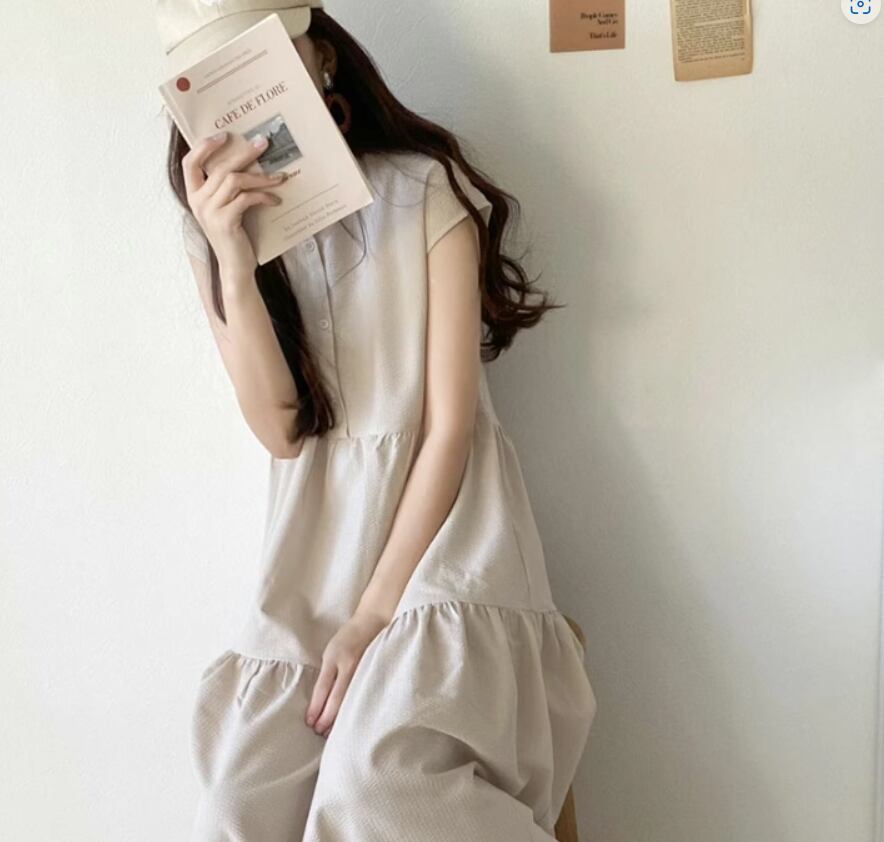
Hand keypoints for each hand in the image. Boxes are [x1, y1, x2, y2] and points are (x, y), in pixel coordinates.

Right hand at [181, 130, 287, 277]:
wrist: (235, 267)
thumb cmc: (234, 236)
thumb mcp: (226, 209)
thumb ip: (226, 189)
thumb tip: (247, 161)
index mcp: (194, 195)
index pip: (189, 163)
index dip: (205, 146)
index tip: (224, 135)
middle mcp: (198, 202)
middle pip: (220, 167)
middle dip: (244, 153)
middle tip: (263, 143)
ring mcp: (210, 212)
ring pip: (235, 180)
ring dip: (261, 177)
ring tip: (280, 178)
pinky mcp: (225, 222)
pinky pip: (246, 198)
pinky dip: (264, 196)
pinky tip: (275, 200)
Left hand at [305, 609, 389, 736]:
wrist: (371, 622)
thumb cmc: (347, 637)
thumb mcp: (331, 651)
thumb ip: (327, 672)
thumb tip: (320, 699)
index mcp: (334, 658)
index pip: (323, 688)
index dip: (316, 707)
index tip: (310, 722)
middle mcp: (349, 664)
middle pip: (337, 698)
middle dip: (327, 718)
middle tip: (319, 732)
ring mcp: (363, 669)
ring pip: (350, 699)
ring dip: (339, 718)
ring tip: (331, 732)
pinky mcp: (373, 672)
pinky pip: (361, 694)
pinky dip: (354, 708)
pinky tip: (350, 719)